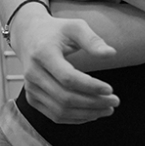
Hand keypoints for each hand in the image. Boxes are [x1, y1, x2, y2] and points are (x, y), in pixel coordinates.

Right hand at [11, 6, 119, 123]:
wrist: (29, 37)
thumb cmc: (57, 31)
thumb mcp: (76, 27)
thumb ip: (93, 40)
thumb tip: (111, 53)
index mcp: (43, 54)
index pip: (68, 78)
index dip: (90, 86)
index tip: (110, 89)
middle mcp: (33, 74)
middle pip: (65, 97)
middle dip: (93, 103)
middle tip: (115, 101)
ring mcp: (31, 88)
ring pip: (60, 110)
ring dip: (86, 113)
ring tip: (108, 109)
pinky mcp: (32, 98)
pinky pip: (54, 114)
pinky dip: (75, 118)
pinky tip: (92, 114)